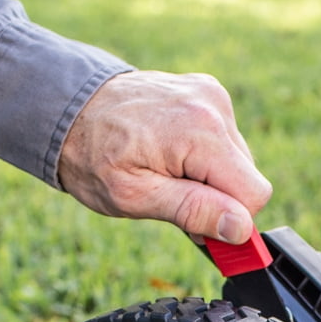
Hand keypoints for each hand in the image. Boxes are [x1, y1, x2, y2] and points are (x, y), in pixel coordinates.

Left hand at [57, 70, 271, 242]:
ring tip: (167, 176)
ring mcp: (211, 95)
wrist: (67, 107)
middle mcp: (213, 105)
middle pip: (248, 180)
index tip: (197, 229)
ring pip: (238, 164)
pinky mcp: (207, 92)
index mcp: (201, 131)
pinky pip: (225, 142)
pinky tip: (172, 157)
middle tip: (173, 201)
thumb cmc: (92, 156)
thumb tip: (240, 227)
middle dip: (218, 201)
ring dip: (210, 181)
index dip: (229, 221)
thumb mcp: (136, 196)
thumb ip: (193, 211)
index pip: (253, 195)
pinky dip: (204, 158)